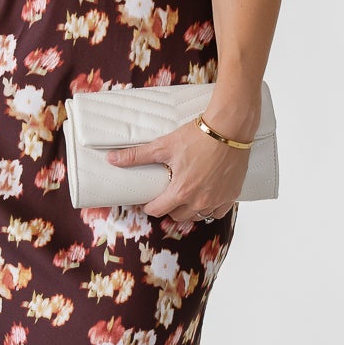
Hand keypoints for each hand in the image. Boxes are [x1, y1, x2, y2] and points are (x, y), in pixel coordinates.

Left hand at [105, 116, 251, 221]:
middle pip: (177, 216)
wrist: (229, 128)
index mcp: (180, 191)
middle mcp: (199, 200)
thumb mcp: (163, 145)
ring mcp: (217, 199)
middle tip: (167, 195)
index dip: (150, 206)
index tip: (149, 200)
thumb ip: (136, 156)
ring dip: (190, 210)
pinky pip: (218, 211)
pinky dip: (211, 208)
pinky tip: (206, 197)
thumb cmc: (197, 136)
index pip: (158, 211)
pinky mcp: (232, 194)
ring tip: (185, 196)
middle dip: (169, 207)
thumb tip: (111, 159)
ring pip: (198, 216)